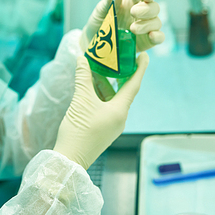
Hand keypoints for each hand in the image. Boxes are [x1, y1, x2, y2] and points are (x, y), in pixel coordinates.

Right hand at [53, 53, 148, 169]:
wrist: (70, 159)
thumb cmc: (79, 130)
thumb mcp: (81, 100)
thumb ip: (83, 78)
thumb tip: (82, 59)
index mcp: (120, 110)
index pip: (133, 85)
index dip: (139, 68)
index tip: (143, 55)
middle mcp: (120, 117)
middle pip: (124, 91)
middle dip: (121, 74)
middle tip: (119, 58)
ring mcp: (112, 124)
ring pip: (112, 99)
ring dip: (106, 84)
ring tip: (98, 68)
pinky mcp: (103, 128)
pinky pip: (106, 107)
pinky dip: (100, 95)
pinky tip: (90, 87)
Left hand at [79, 0, 164, 52]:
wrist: (94, 43)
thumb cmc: (100, 22)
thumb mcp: (102, 10)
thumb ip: (109, 0)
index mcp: (132, 2)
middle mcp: (142, 14)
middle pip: (154, 8)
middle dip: (146, 9)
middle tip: (133, 12)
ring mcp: (146, 28)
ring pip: (157, 22)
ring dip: (147, 24)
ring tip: (132, 28)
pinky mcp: (147, 42)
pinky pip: (159, 38)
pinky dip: (158, 36)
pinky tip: (151, 36)